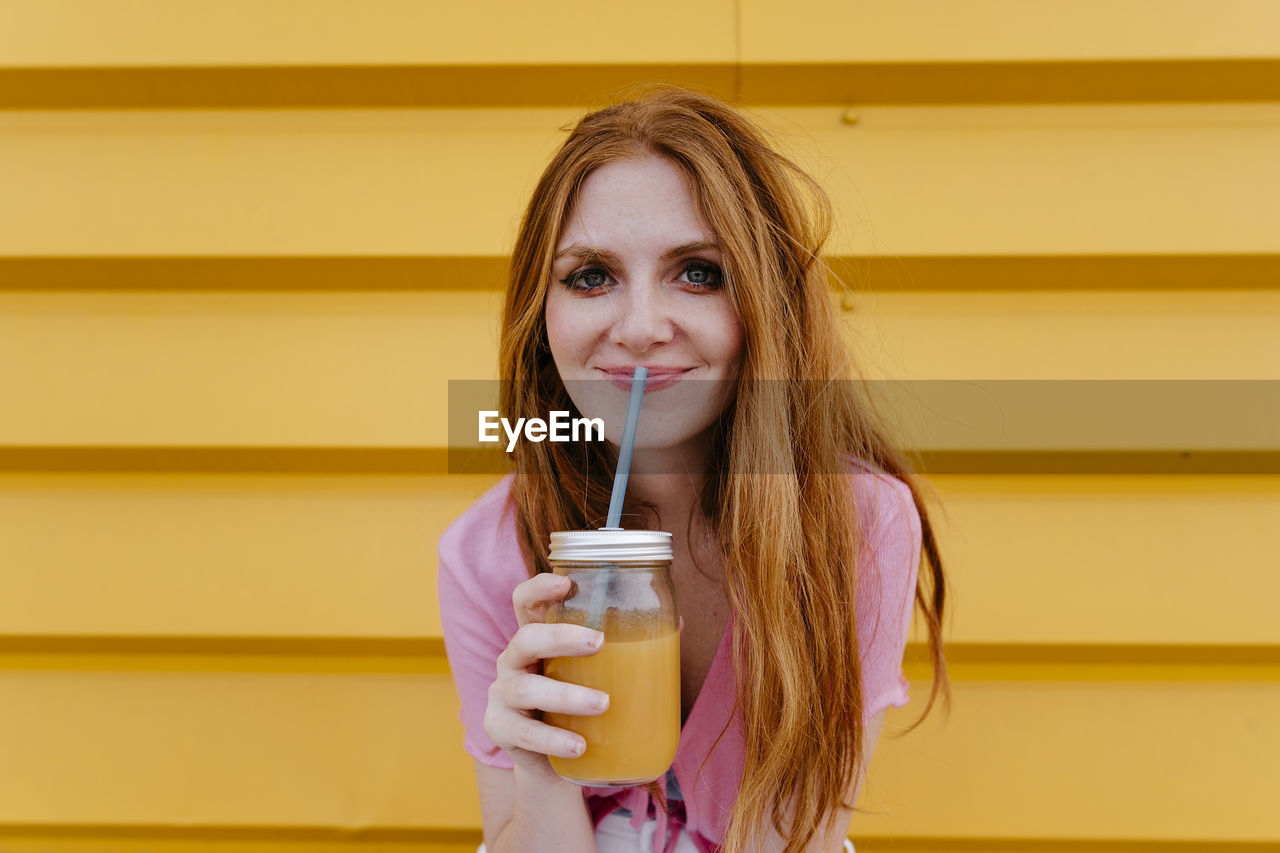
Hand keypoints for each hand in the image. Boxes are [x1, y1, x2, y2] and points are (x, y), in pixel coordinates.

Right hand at [482, 573, 609, 776]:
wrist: (553, 762)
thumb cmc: (578, 707)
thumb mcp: (596, 674)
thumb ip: (628, 649)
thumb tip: (678, 623)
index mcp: (536, 639)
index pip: (525, 602)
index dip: (539, 588)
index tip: (565, 583)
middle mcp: (513, 661)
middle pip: (526, 638)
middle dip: (560, 637)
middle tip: (598, 642)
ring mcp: (502, 695)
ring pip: (525, 688)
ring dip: (566, 695)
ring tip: (603, 704)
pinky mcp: (500, 729)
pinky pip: (523, 732)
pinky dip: (553, 739)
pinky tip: (579, 745)